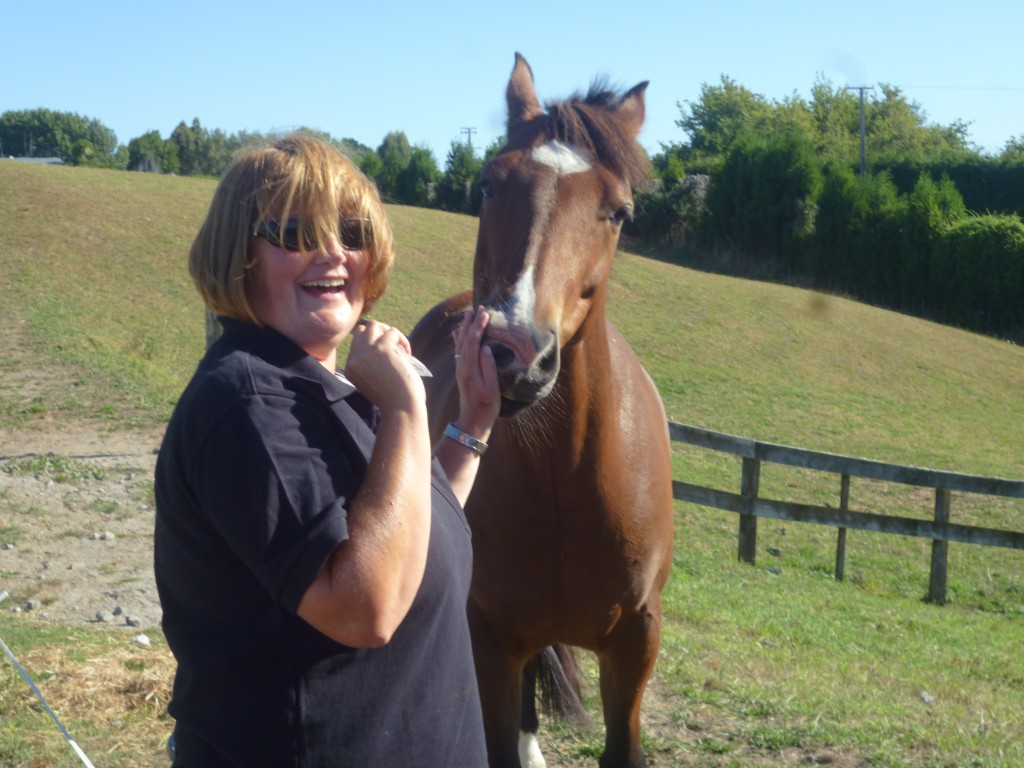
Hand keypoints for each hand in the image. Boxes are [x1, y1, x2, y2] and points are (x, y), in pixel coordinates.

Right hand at [345, 319, 425, 411]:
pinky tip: (408, 354)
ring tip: (399, 347)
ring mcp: (368, 352)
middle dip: (379, 333)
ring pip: (374, 325)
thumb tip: (383, 342)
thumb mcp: (372, 382)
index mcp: (350, 368)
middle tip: (392, 346)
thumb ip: (370, 365)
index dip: (372, 344)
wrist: (400, 408)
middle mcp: (355, 358)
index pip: (356, 343)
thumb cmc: (393, 400)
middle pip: (362, 330)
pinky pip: (392, 332)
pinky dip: (402, 340)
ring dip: (388, 332)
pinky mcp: (383, 349)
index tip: (386, 355)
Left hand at [451, 306, 500, 439]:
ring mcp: (461, 369)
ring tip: (469, 314)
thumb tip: (486, 348)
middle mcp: (462, 367)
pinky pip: (459, 351)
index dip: (479, 326)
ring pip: (461, 343)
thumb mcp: (492, 389)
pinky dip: (459, 339)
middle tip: (478, 307)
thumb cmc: (486, 407)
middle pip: (465, 339)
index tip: (485, 313)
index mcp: (471, 369)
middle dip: (472, 323)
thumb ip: (488, 368)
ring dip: (465, 328)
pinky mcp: (462, 372)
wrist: (473, 421)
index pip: (473, 342)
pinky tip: (458, 332)